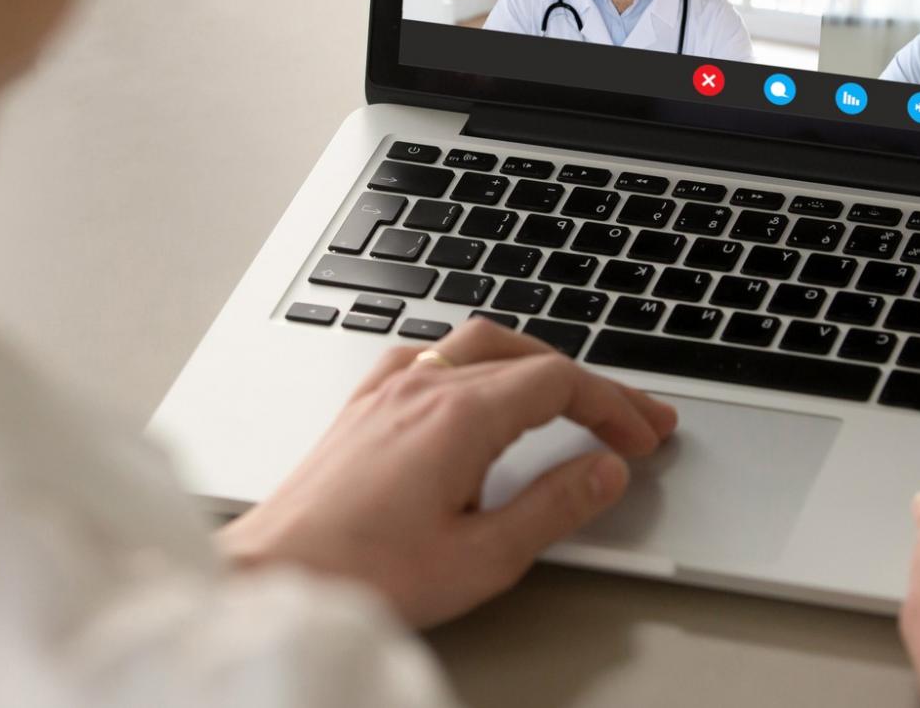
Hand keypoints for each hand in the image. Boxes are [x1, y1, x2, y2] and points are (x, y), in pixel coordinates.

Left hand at [217, 319, 676, 627]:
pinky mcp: (360, 409)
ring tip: (567, 396)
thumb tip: (605, 472)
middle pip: (525, 355)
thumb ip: (552, 508)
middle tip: (628, 417)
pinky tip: (475, 390)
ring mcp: (385, 392)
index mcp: (458, 416)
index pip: (559, 383)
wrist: (275, 576)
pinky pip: (429, 357)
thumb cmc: (364, 574)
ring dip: (532, 363)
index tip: (644, 435)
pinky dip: (473, 363)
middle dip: (586, 382)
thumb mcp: (482, 557)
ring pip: (475, 344)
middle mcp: (421, 388)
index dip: (613, 405)